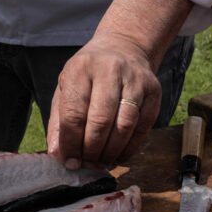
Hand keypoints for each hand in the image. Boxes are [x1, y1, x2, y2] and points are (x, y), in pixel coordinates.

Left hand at [46, 33, 160, 169]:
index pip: (74, 114)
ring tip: (101, 163)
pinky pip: (144, 126)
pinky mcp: (154, 90)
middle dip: (92, 150)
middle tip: (87, 164)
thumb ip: (59, 122)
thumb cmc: (88, 75)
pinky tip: (118, 156)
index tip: (70, 162)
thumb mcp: (65, 88)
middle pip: (101, 121)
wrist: (123, 48)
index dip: (71, 143)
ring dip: (112, 152)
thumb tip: (58, 155)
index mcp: (81, 69)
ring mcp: (135, 79)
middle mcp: (110, 70)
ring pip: (124, 125)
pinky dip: (130, 147)